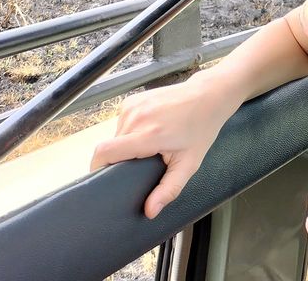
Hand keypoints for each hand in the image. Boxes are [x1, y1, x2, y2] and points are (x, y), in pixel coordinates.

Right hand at [90, 77, 239, 217]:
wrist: (208, 96)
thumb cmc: (201, 129)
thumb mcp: (189, 164)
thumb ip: (169, 189)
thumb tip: (150, 211)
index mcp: (148, 134)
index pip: (104, 152)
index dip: (99, 168)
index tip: (107, 178)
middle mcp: (136, 117)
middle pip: (110, 147)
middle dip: (122, 158)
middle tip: (145, 159)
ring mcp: (132, 105)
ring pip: (115, 135)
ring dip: (127, 143)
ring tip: (152, 143)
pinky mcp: (131, 100)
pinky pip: (121, 122)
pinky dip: (131, 130)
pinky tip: (151, 129)